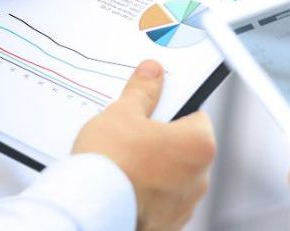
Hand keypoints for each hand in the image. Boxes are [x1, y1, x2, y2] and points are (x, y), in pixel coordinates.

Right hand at [73, 60, 215, 230]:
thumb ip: (142, 91)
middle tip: (132, 133)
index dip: (173, 108)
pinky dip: (146, 193)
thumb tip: (152, 73)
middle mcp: (200, 179)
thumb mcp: (123, 114)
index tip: (155, 106)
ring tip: (123, 161)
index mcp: (199, 145)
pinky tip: (122, 184)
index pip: (196, 115)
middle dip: (162, 140)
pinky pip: (160, 201)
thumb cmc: (111, 162)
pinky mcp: (167, 226)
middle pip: (184, 147)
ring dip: (154, 168)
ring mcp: (184, 206)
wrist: (90, 210)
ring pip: (172, 176)